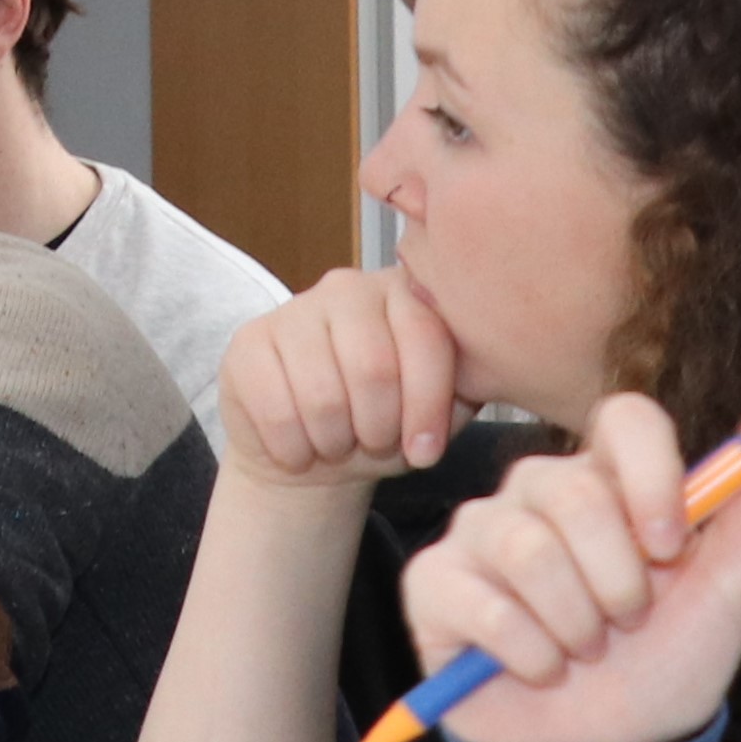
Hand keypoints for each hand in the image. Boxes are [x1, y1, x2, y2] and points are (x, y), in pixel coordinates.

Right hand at [217, 261, 468, 489]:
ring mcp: (291, 310)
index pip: (427, 340)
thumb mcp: (438, 410)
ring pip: (323, 395)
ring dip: (335, 442)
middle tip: (375, 444)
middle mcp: (347, 287)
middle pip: (374, 369)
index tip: (425, 453)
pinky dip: (293, 448)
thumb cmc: (387, 425)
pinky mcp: (247, 343)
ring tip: (338, 444)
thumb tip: (493, 367)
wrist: (311, 451)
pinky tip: (299, 447)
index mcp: (405, 293)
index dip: (428, 407)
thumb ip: (464, 386)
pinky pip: (275, 410)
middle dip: (379, 428)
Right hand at [398, 386, 740, 741]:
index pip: (624, 418)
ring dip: (575, 623)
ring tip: (585, 651)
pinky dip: (528, 652)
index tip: (673, 546)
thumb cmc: (671, 658)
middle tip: (628, 621)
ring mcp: (479, 532)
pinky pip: (481, 601)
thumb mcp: (732, 583)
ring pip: (525, 547)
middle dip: (618, 579)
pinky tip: (540, 668)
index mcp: (611, 479)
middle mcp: (538, 492)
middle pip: (572, 491)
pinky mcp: (434, 583)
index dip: (649, 475)